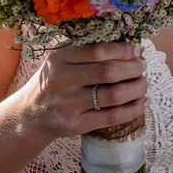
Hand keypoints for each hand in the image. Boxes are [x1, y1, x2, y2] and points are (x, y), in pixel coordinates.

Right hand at [16, 42, 148, 140]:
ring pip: (114, 96)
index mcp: (59, 58)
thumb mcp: (61, 61)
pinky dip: (133, 109)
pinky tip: (143, 102)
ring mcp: (67, 104)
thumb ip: (87, 52)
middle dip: (133, 69)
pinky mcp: (75, 125)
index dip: (122, 50)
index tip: (135, 51)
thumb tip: (129, 48)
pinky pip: (112, 117)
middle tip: (142, 68)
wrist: (29, 115)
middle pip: (109, 72)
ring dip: (137, 88)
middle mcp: (61, 80)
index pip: (97, 51)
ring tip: (143, 84)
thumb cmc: (53, 82)